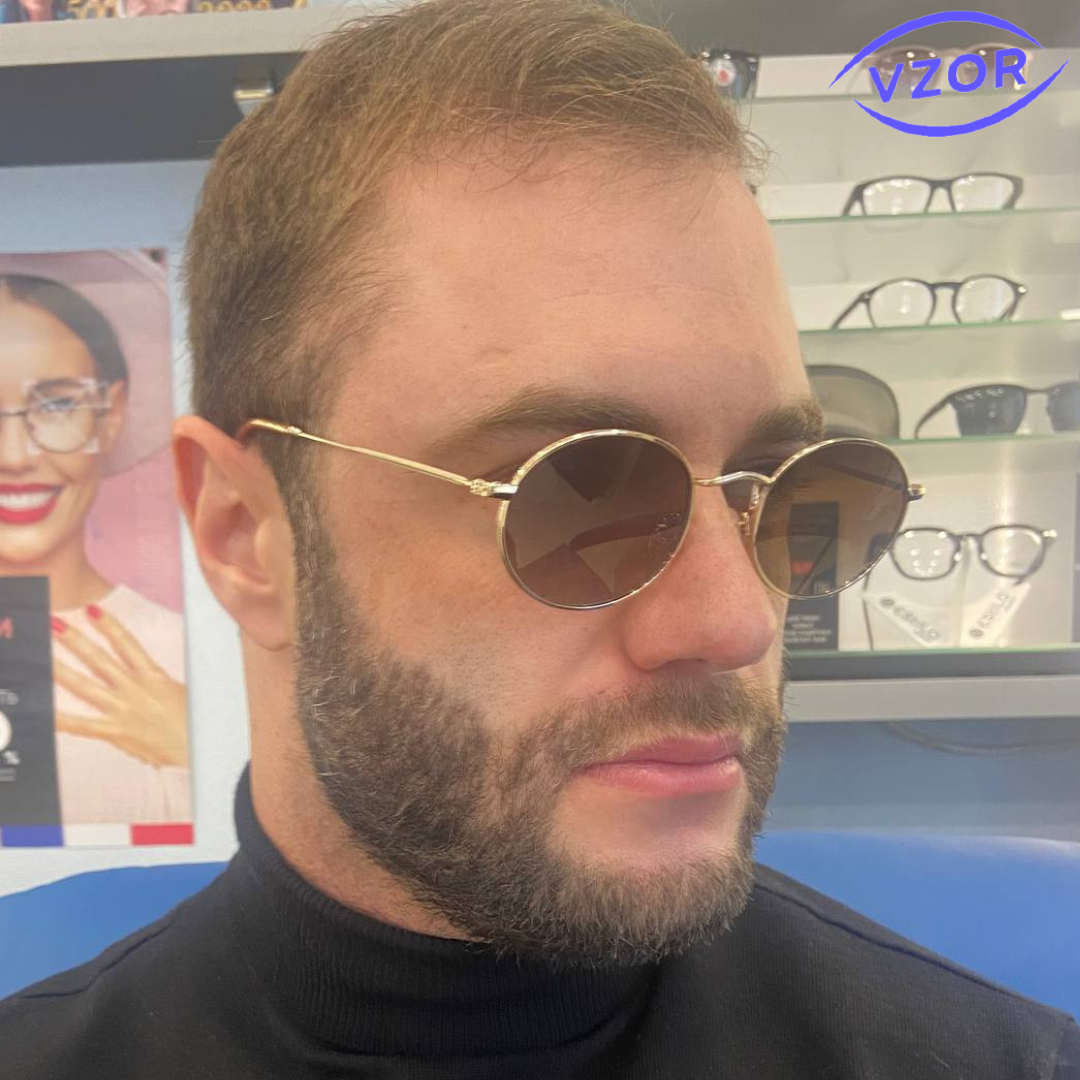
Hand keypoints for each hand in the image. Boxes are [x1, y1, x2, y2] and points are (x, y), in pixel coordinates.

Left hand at [51, 605, 189, 768]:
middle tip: (54, 623)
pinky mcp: (116, 733)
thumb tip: (151, 674)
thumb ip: (163, 682)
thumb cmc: (196, 723)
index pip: (127, 644)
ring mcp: (123, 711)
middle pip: (99, 660)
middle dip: (76, 640)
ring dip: (61, 670)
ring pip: (85, 687)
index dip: (109, 625)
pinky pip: (83, 725)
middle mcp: (136, 690)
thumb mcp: (184, 692)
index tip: (92, 609)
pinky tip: (43, 712)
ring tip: (42, 657)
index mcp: (154, 677)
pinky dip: (61, 719)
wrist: (200, 750)